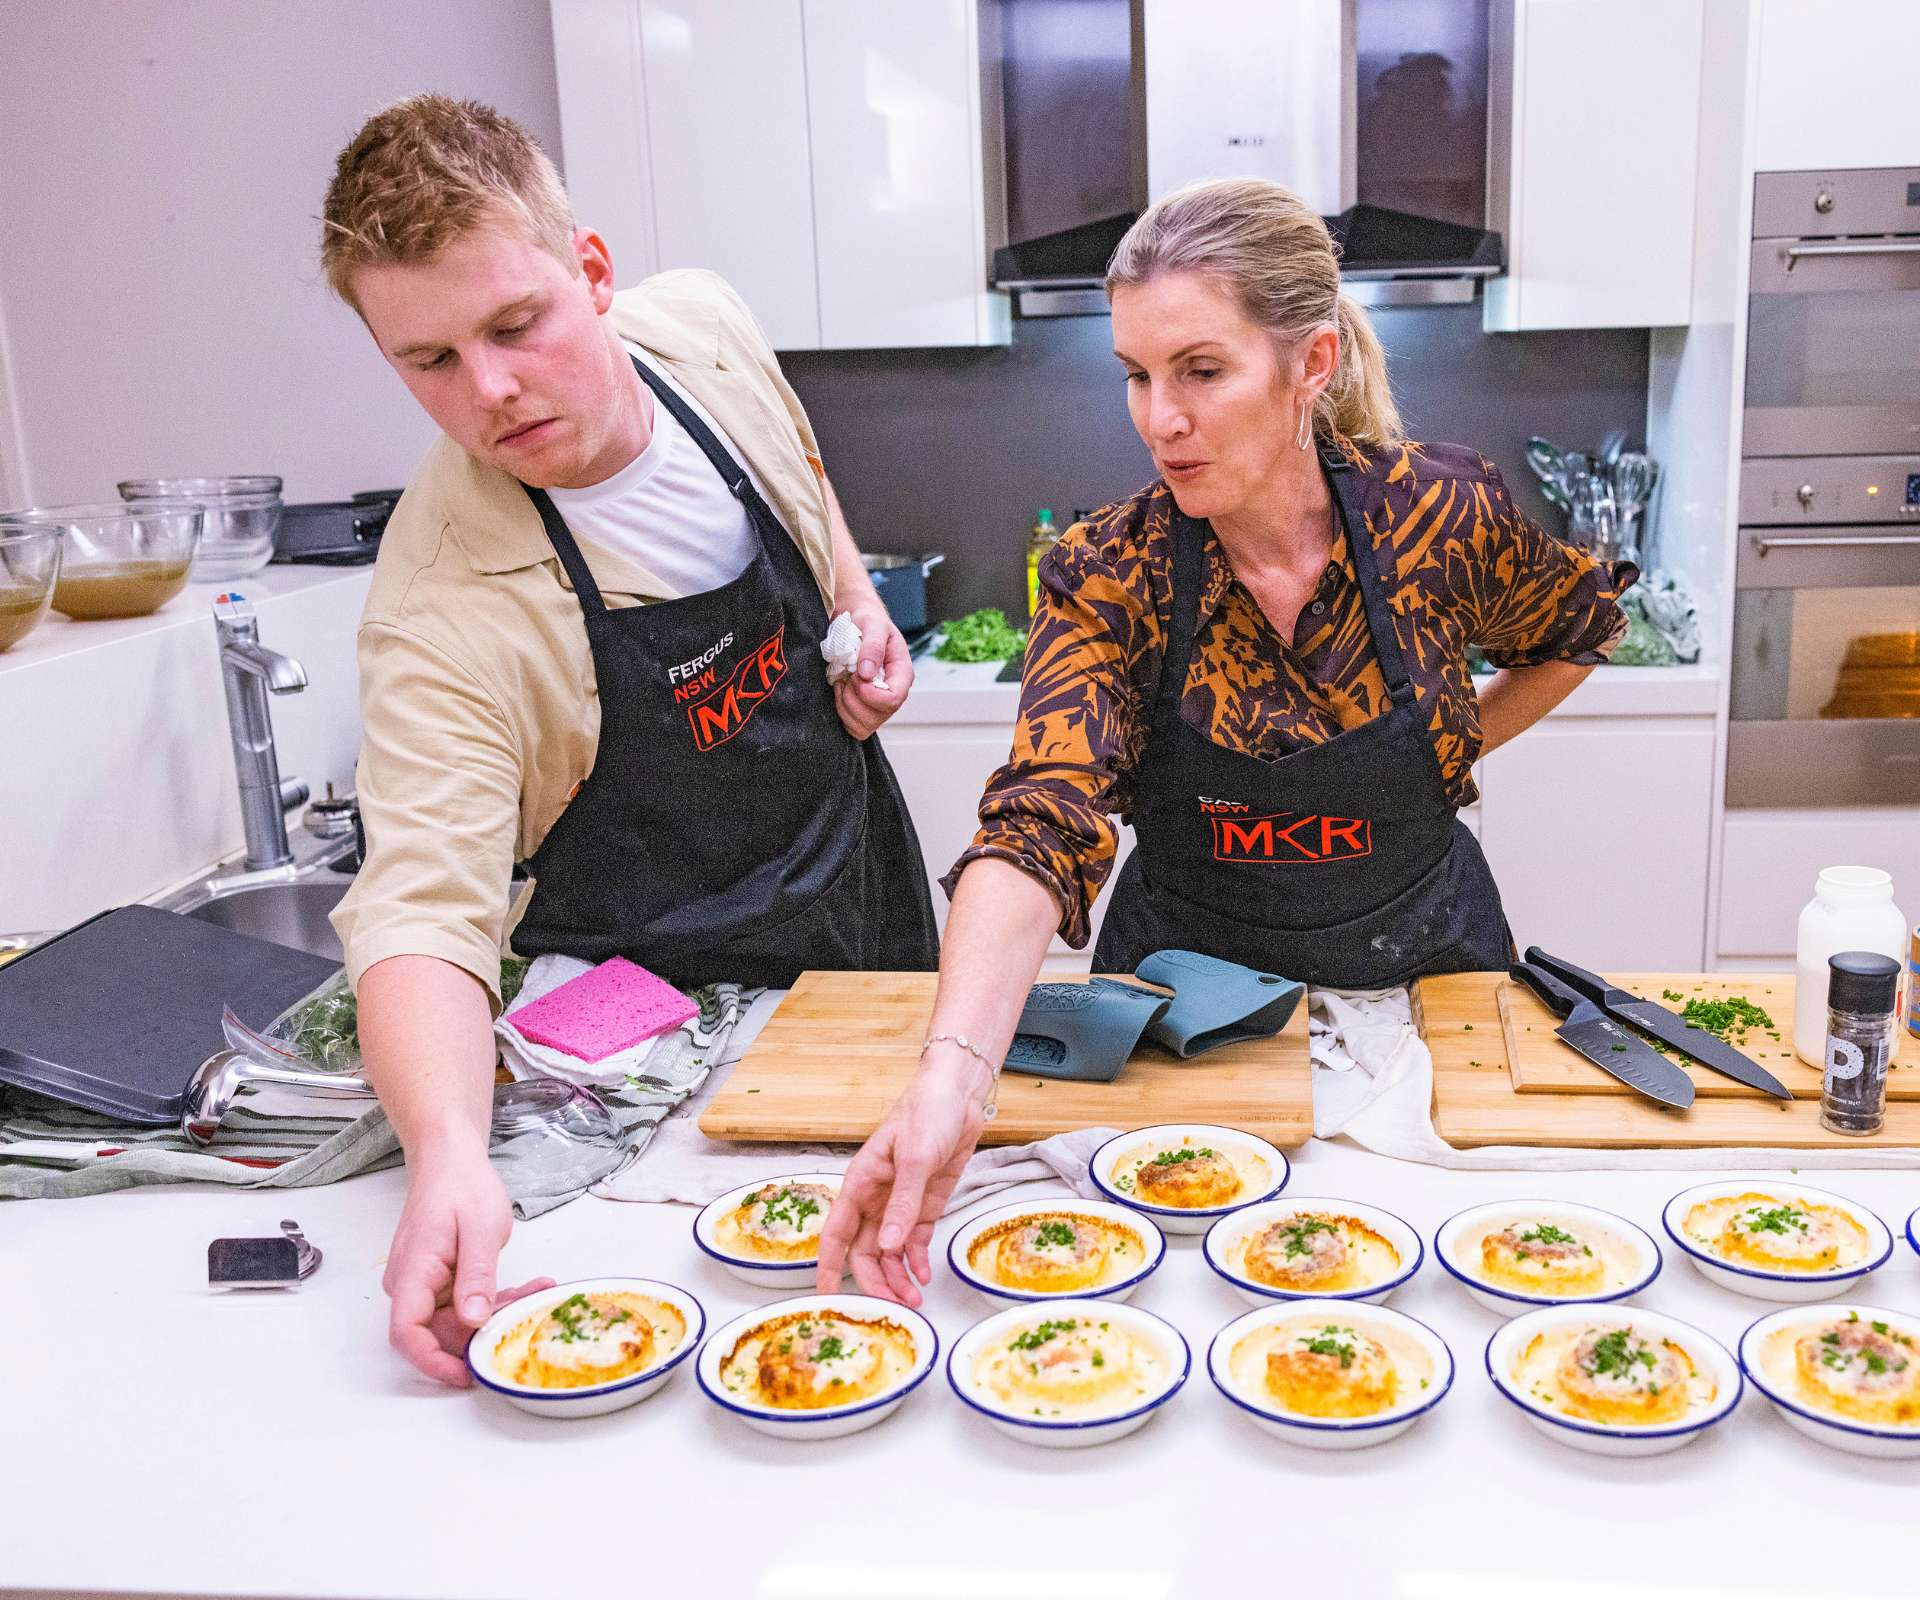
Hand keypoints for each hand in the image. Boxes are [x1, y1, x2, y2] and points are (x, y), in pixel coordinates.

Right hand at [382, 1152, 551, 1385]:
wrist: (450, 1159)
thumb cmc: (461, 1185)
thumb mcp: (479, 1228)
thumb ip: (476, 1276)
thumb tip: (473, 1320)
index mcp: (413, 1273)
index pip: (407, 1333)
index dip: (433, 1362)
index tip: (465, 1376)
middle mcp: (412, 1284)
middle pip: (438, 1331)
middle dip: (483, 1334)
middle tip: (527, 1320)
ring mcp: (425, 1282)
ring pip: (457, 1318)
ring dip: (497, 1314)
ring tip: (537, 1293)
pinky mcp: (441, 1279)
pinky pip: (465, 1302)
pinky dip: (495, 1299)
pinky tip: (529, 1287)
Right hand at [815, 1046, 991, 1304]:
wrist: (958, 1096)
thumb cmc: (927, 1113)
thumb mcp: (915, 1157)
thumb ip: (903, 1203)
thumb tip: (888, 1245)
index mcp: (860, 1184)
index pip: (835, 1234)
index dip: (828, 1267)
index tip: (826, 1298)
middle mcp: (875, 1199)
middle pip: (863, 1251)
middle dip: (875, 1282)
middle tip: (892, 1308)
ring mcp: (900, 1204)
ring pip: (889, 1252)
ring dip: (898, 1277)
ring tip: (914, 1300)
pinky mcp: (924, 1206)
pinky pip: (914, 1242)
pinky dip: (916, 1262)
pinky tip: (923, 1277)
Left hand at [830, 594, 912, 739]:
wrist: (856, 622)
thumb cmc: (867, 621)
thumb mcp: (872, 624)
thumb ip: (872, 646)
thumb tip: (867, 673)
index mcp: (902, 674)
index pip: (893, 700)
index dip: (870, 694)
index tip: (855, 675)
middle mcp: (893, 692)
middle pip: (878, 717)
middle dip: (854, 700)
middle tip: (847, 676)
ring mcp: (878, 703)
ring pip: (864, 726)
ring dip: (845, 705)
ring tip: (842, 681)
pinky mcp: (863, 708)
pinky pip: (853, 726)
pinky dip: (841, 711)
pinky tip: (840, 689)